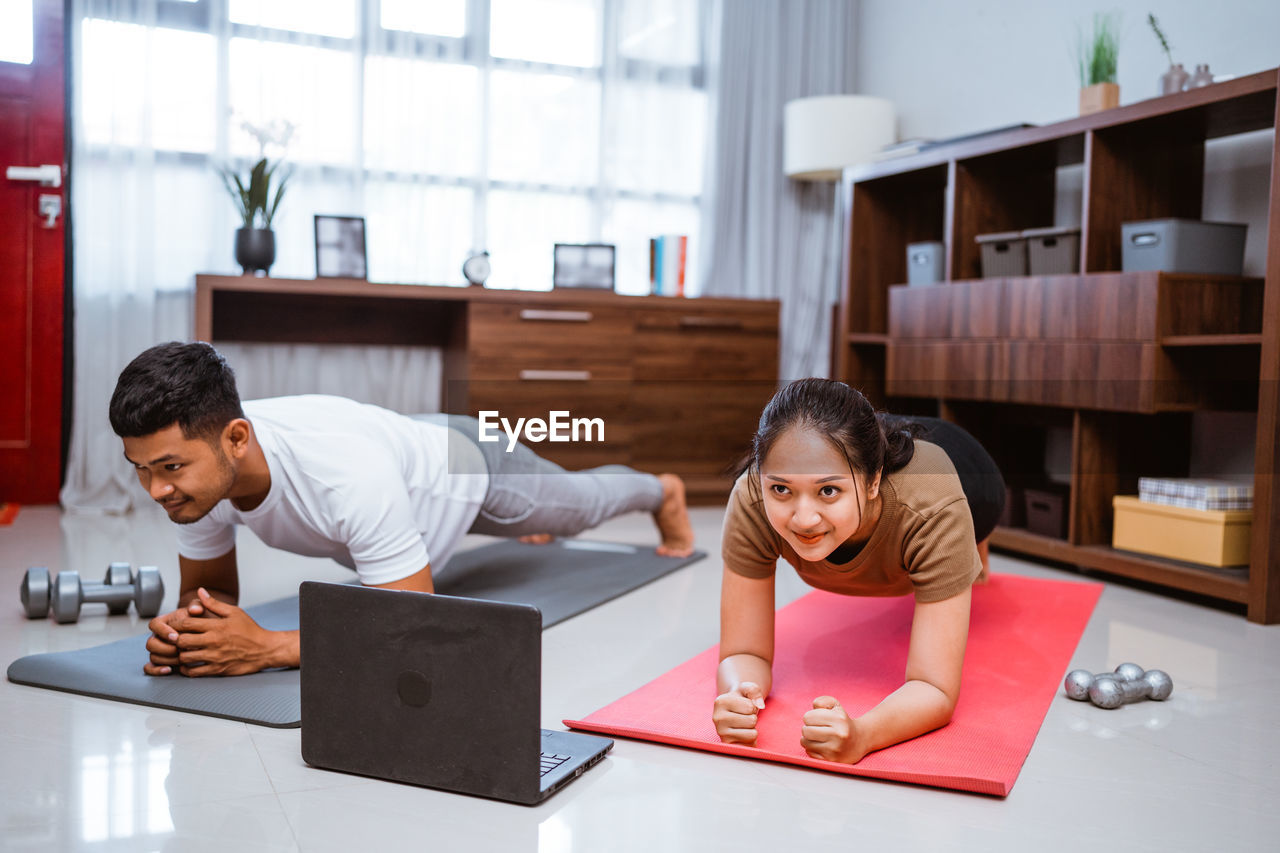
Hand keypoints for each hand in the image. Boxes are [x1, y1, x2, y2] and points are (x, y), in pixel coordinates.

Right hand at [143, 597, 210, 675]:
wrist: (207, 635)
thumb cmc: (202, 621)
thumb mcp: (202, 611)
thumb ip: (198, 605)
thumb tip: (195, 609)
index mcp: (165, 622)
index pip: (154, 624)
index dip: (162, 631)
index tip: (176, 636)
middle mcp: (159, 636)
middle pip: (150, 643)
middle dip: (165, 648)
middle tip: (179, 649)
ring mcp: (159, 649)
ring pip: (153, 656)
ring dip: (166, 659)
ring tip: (181, 659)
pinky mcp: (162, 661)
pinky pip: (151, 668)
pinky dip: (156, 670)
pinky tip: (169, 670)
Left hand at [166, 588, 281, 676]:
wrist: (265, 649)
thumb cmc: (250, 630)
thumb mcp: (234, 612)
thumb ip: (214, 603)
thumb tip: (200, 591)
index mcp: (216, 626)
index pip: (186, 624)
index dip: (176, 624)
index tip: (175, 626)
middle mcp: (213, 641)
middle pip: (182, 641)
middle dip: (176, 640)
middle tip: (177, 639)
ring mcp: (215, 657)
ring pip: (185, 658)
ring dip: (181, 654)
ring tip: (183, 651)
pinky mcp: (217, 670)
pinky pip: (194, 672)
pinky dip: (186, 669)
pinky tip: (188, 664)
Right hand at [713, 681, 766, 744]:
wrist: (733, 713)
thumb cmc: (741, 700)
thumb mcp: (747, 689)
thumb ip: (754, 690)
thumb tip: (760, 705)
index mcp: (720, 702)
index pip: (751, 707)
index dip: (753, 706)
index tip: (744, 706)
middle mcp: (717, 718)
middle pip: (752, 720)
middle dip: (752, 718)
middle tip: (743, 716)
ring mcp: (721, 733)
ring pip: (752, 733)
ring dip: (752, 729)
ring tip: (742, 725)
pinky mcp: (728, 745)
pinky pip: (750, 745)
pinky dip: (750, 740)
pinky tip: (742, 735)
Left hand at [801, 695, 867, 763]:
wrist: (859, 741)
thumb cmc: (842, 721)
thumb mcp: (835, 706)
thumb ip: (822, 701)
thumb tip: (814, 706)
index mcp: (839, 720)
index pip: (808, 717)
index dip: (810, 717)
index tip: (817, 719)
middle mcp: (838, 735)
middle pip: (805, 730)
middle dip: (808, 727)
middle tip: (817, 728)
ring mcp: (834, 750)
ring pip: (805, 742)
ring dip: (808, 738)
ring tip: (818, 736)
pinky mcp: (830, 760)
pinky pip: (809, 752)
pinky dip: (811, 748)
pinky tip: (821, 745)